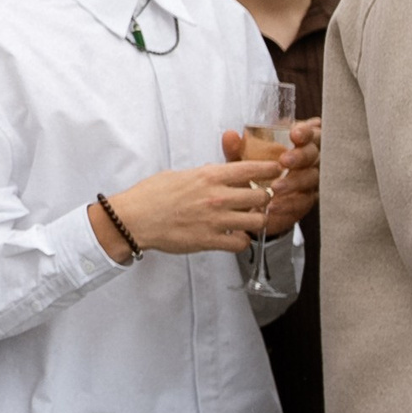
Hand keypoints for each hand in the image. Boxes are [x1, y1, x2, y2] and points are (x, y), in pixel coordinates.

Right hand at [92, 160, 280, 261]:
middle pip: (262, 196)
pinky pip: (241, 243)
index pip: (251, 169)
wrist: (134, 219)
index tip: (277, 170)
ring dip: (257, 220)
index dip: (269, 169)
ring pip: (258, 221)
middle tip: (260, 200)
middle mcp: (216, 197)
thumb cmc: (151, 195)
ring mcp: (215, 220)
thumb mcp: (179, 175)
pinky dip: (242, 241)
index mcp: (209, 176)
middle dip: (265, 198)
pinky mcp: (210, 241)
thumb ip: (203, 175)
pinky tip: (234, 237)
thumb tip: (217, 173)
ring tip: (250, 220)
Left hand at [219, 119, 321, 235]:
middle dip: (300, 156)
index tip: (294, 134)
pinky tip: (276, 205)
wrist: (253, 202)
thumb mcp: (242, 160)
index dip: (305, 132)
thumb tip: (229, 135)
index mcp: (298, 142)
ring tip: (276, 188)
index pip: (309, 132)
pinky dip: (290, 204)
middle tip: (285, 160)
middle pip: (314, 155)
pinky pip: (304, 203)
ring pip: (312, 179)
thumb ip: (237, 149)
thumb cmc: (253, 173)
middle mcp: (309, 160)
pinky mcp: (307, 201)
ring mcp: (311, 181)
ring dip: (294, 182)